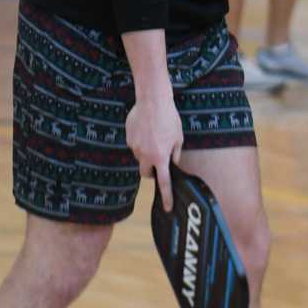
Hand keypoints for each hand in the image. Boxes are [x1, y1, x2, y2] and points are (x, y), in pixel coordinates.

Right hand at [127, 91, 183, 208]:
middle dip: (151, 171)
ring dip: (146, 153)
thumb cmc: (169, 118)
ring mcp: (135, 147)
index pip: (164, 182)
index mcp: (161, 157)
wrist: (152, 100)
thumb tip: (172, 163)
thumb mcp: (178, 137)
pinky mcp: (128, 138)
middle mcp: (146, 155)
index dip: (167, 196)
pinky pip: (135, 145)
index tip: (167, 207)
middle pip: (146, 173)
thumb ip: (175, 154)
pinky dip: (141, 141)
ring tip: (154, 135)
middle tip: (158, 161)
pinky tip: (146, 128)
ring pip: (140, 157)